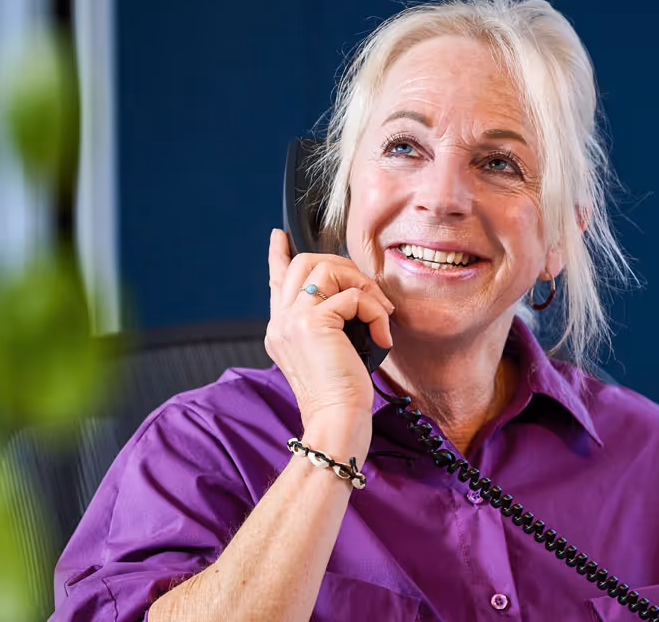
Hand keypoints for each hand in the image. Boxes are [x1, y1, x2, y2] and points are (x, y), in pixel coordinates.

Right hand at [264, 229, 394, 433]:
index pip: (276, 281)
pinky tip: (383, 336)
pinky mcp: (313, 323)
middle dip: (342, 266)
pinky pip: (353, 296)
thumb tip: (351, 295)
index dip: (277, 256)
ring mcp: (292, 320)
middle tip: (369, 290)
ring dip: (362, 284)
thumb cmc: (341, 397)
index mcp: (280, 330)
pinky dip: (376, 311)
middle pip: (304, 263)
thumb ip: (328, 324)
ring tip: (380, 313)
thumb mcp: (331, 353)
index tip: (278, 236)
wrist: (336, 422)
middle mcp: (280, 322)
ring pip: (326, 269)